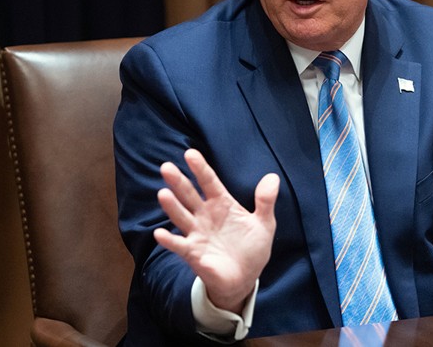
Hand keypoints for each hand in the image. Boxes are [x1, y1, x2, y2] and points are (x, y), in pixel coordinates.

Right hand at [154, 149, 279, 313]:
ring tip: (163, 193)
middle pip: (190, 195)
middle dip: (178, 182)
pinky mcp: (193, 254)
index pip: (209, 182)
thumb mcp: (264, 223)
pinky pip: (179, 246)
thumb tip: (273, 177)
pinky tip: (160, 233)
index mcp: (222, 204)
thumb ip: (265, 201)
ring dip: (172, 206)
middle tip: (166, 167)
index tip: (190, 154)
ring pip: (181, 216)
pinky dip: (169, 240)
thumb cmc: (252, 248)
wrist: (245, 278)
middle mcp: (205, 216)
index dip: (200, 168)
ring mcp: (197, 234)